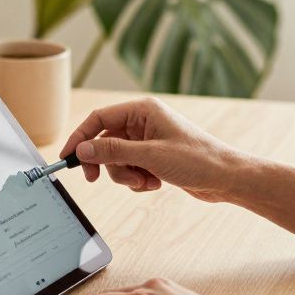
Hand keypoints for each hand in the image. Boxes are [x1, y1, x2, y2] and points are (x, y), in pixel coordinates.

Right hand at [59, 97, 244, 202]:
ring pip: (117, 159)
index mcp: (143, 110)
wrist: (226, 178)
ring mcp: (148, 140)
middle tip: (94, 179)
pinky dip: (137, 179)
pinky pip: (130, 168)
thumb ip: (113, 151)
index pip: (99, 119)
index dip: (80, 137)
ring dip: (125, 175)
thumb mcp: (150, 156)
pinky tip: (155, 184)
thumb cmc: (197, 160)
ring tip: (145, 182)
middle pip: (104, 141)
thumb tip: (82, 150)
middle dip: (106, 163)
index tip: (67, 158)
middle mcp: (144, 122)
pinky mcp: (153, 157)